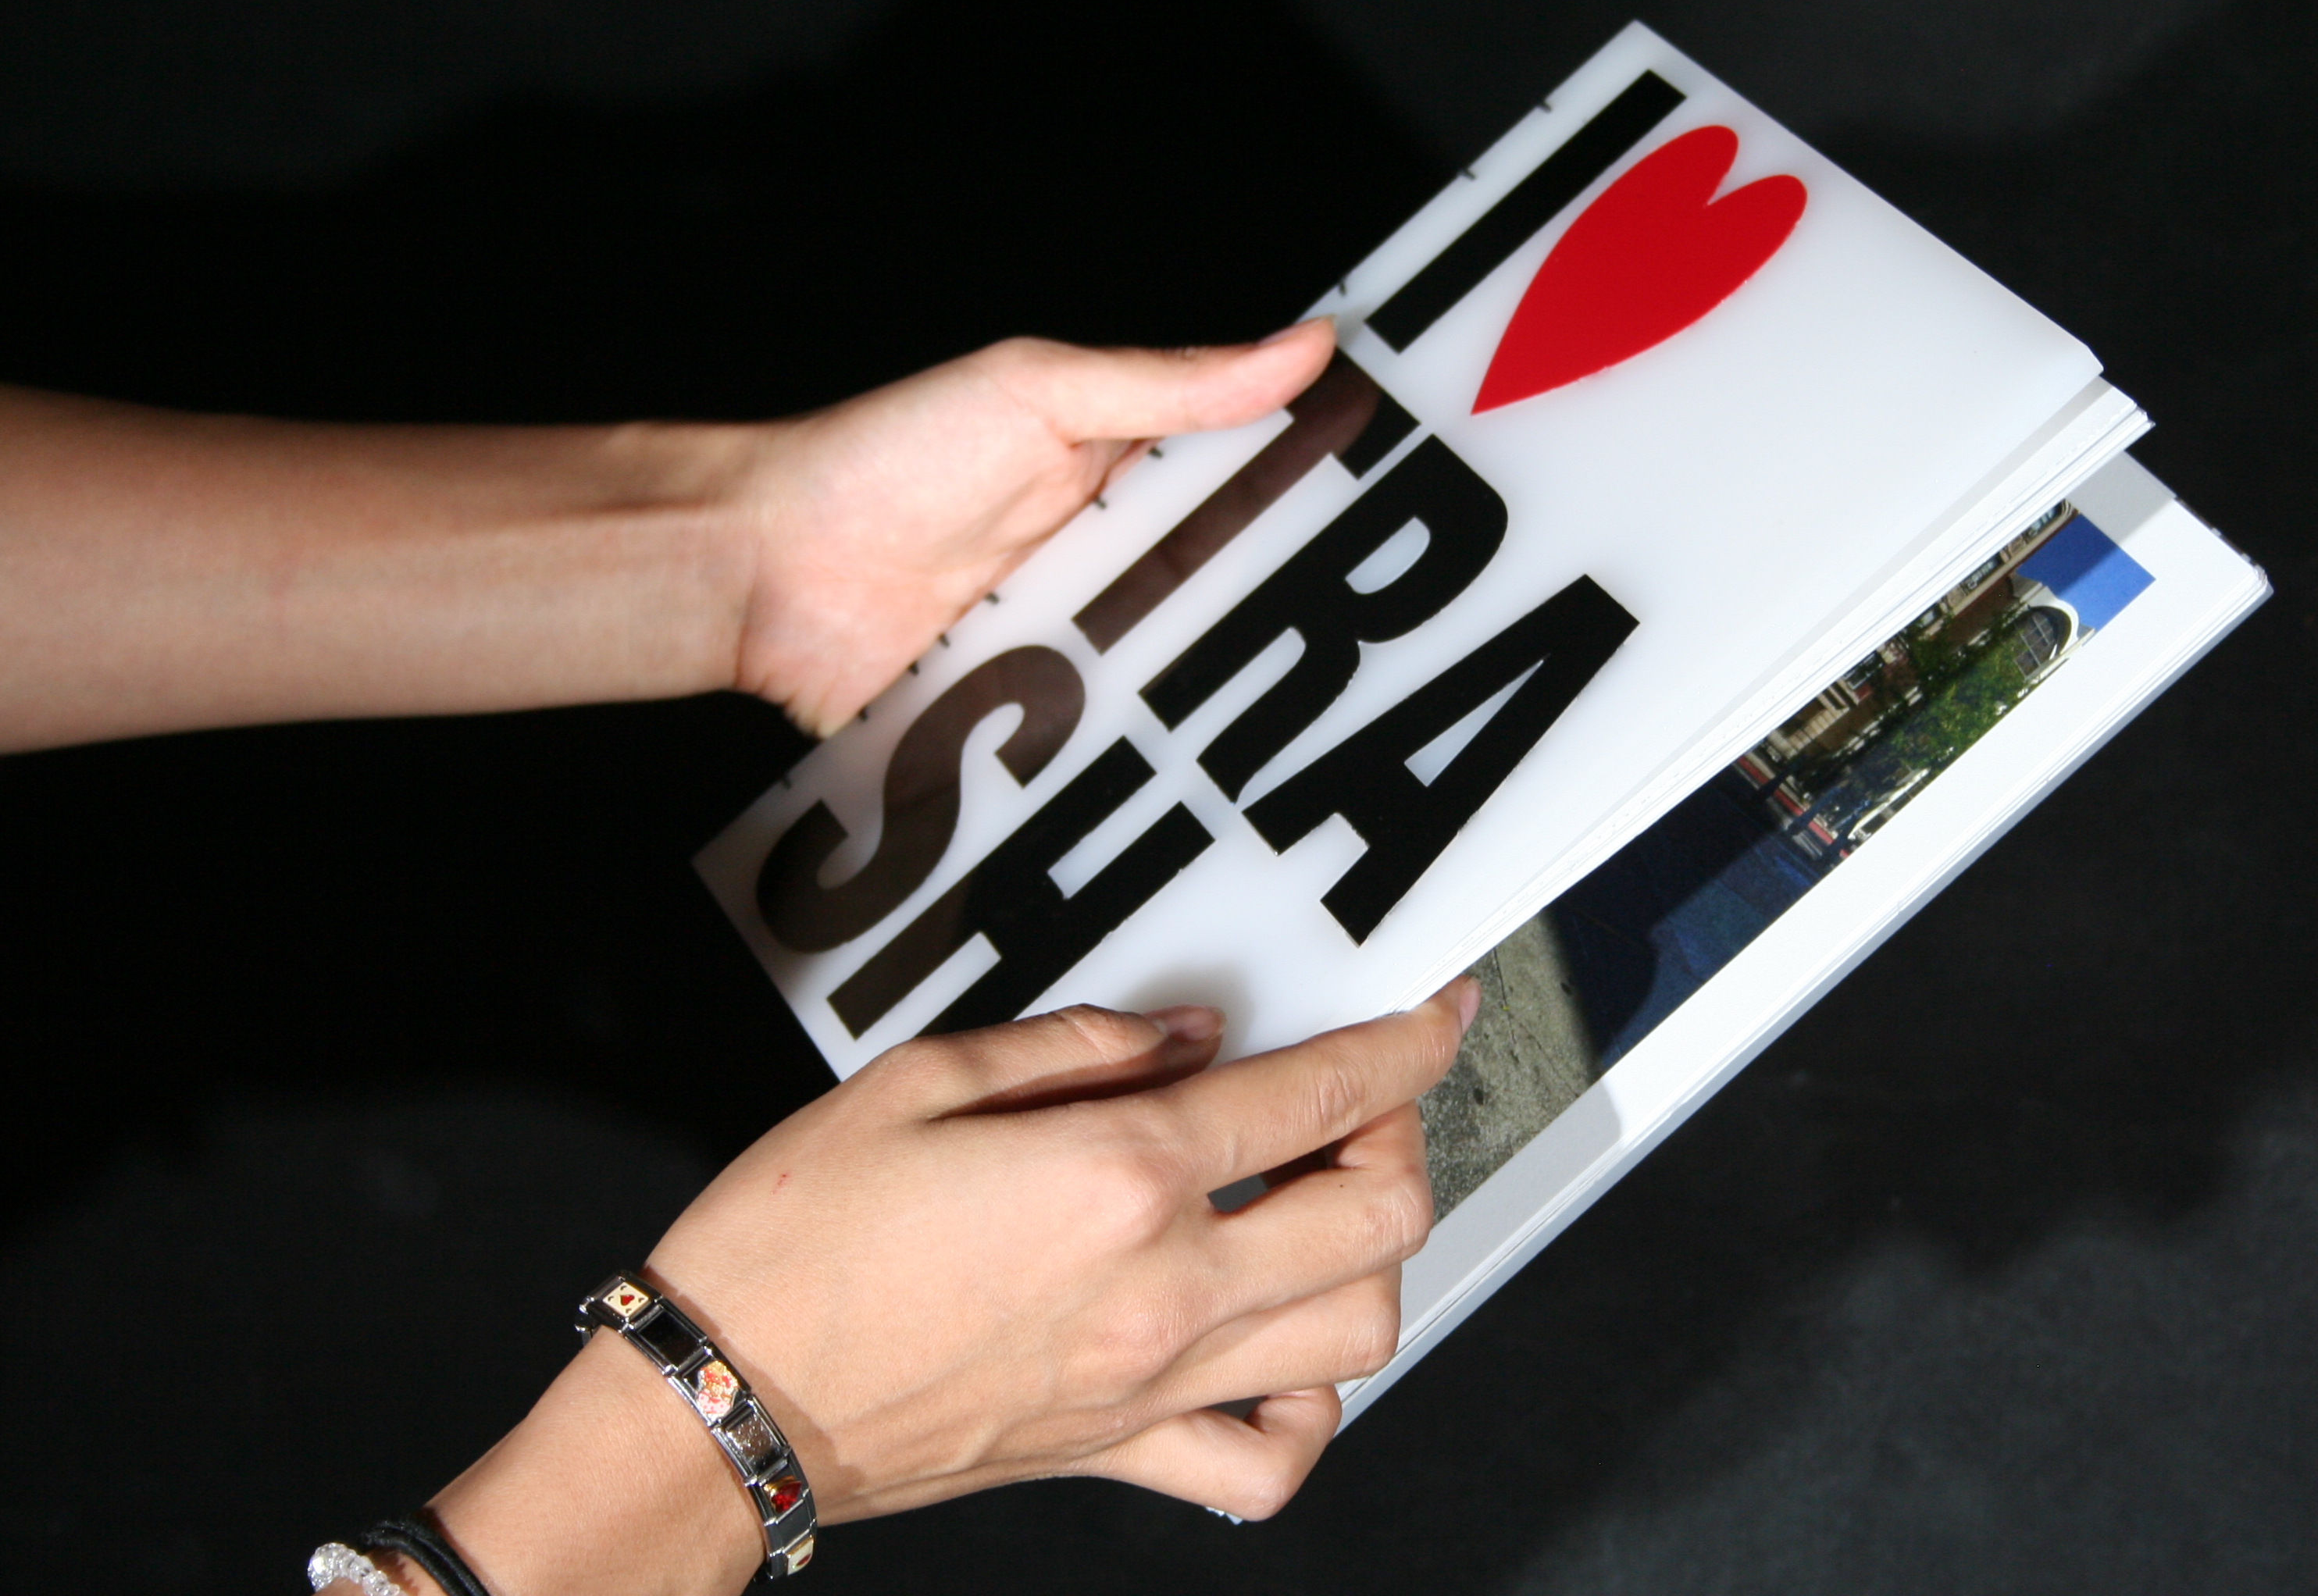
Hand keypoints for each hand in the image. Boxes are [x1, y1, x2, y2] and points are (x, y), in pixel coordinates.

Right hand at [422, 978, 1474, 1595]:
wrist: (724, 1401)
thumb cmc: (795, 1241)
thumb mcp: (923, 1078)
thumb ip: (1082, 1045)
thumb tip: (1192, 1037)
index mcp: (1120, 1176)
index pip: (1324, 1096)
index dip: (1405, 1042)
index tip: (1436, 1013)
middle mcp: (1164, 1287)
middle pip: (1380, 1216)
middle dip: (1403, 1136)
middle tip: (1361, 1096)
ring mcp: (1153, 1382)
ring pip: (1359, 1334)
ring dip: (1374, 1257)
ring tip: (1324, 1204)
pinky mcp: (1119, 1453)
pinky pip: (1269, 1461)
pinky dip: (1310, 1408)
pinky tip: (1281, 1351)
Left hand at [727, 319, 1334, 735]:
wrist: (756, 577)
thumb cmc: (878, 463)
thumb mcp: (1039, 396)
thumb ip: (1172, 384)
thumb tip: (1300, 342)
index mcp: (1119, 475)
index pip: (1247, 489)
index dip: (1319, 505)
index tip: (1406, 524)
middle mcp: (1102, 566)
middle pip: (1224, 601)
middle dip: (1286, 627)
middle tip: (1376, 654)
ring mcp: (1066, 650)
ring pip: (1176, 684)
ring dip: (1218, 704)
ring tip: (1306, 737)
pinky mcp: (1027, 725)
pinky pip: (1104, 748)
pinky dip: (1139, 762)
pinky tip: (1195, 781)